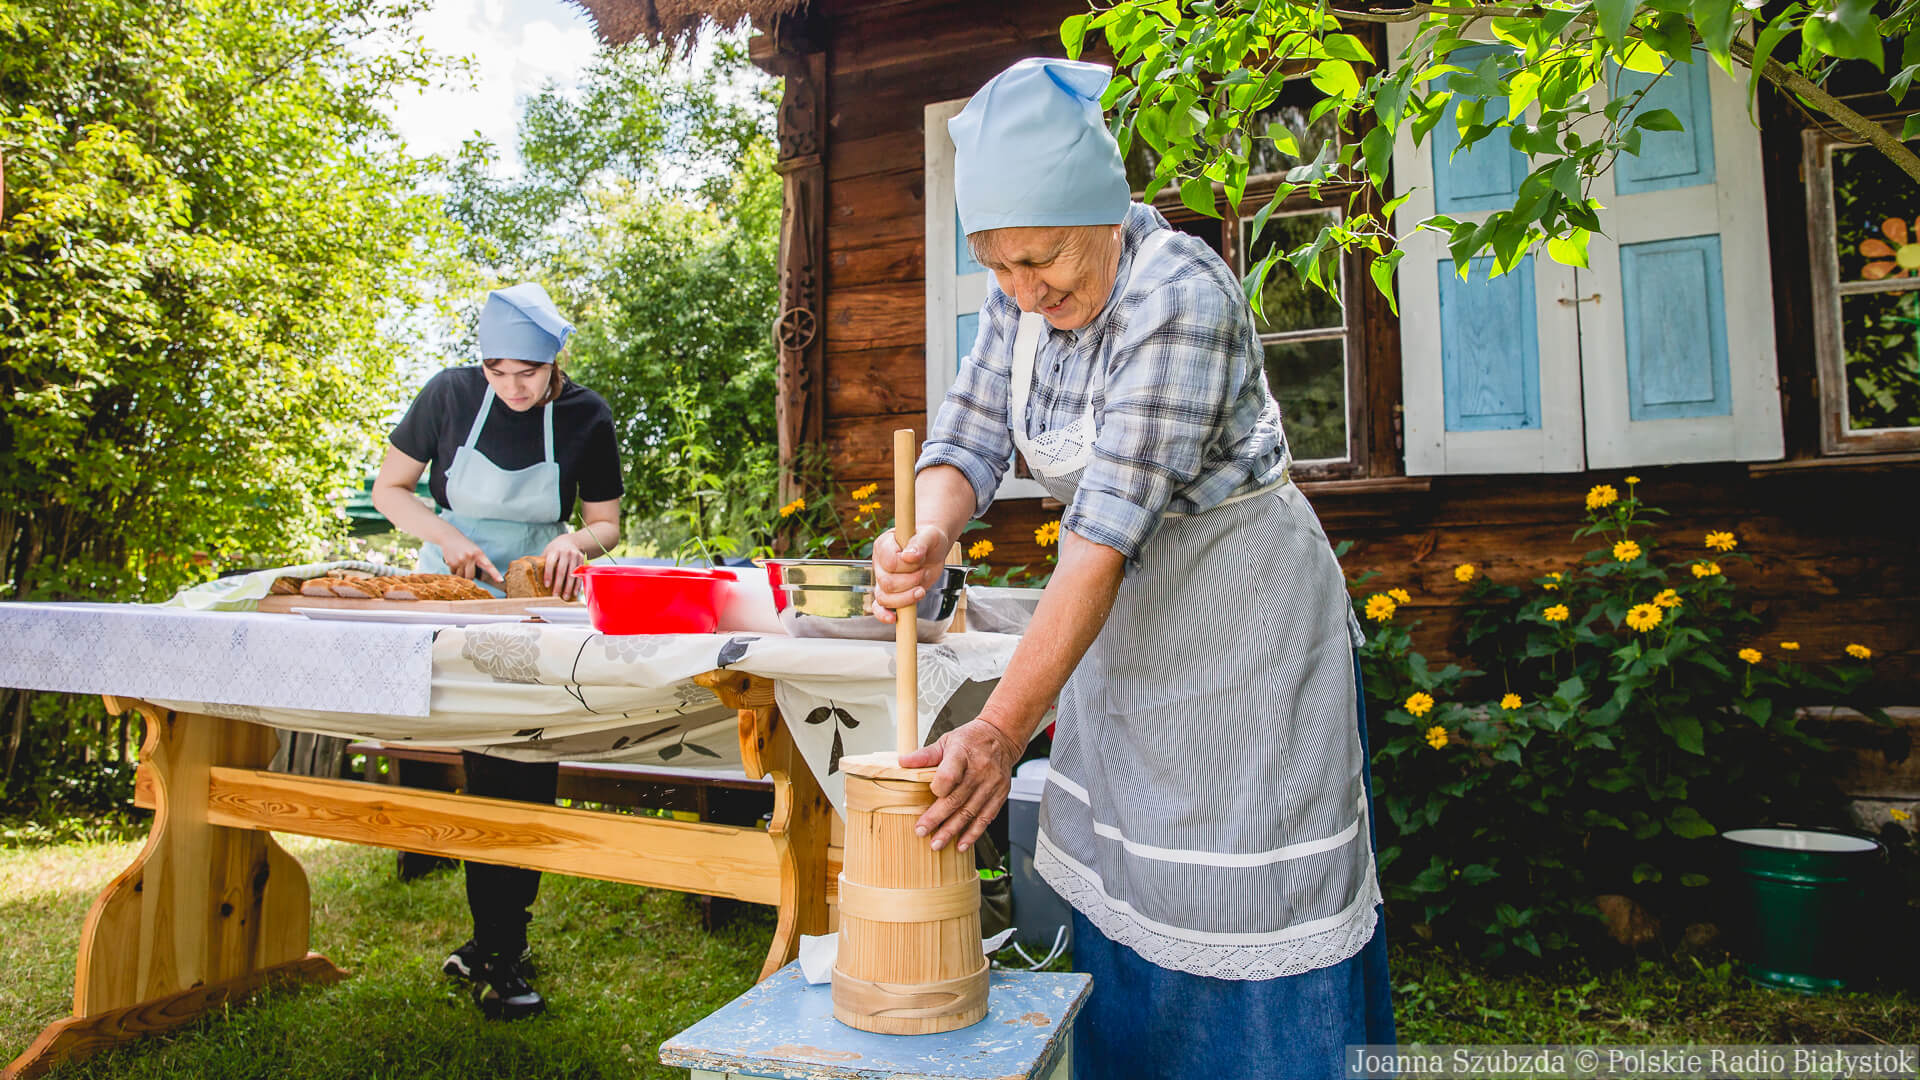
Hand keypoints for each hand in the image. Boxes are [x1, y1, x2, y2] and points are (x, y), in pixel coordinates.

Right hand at [439, 533, 501, 585]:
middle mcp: (470, 557)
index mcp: (479, 554)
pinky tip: (454, 562)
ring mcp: (460, 560)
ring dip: (461, 573)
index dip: (495, 574)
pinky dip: (454, 570)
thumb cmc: (465, 545)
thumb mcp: (475, 550)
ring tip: (460, 563)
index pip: (489, 566)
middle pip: (471, 577)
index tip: (500, 581)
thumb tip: (480, 578)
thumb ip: (479, 561)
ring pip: (462, 576)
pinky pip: (454, 573)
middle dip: (469, 577)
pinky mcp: (451, 562)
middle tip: (467, 570)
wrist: (450, 537)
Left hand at [541, 534, 585, 599]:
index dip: (548, 575)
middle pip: (562, 571)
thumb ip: (543, 563)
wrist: (570, 541)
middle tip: (555, 596)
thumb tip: (532, 578)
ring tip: (565, 597)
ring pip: (572, 574)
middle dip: (559, 584)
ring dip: (569, 587)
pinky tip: (575, 592)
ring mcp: (574, 556)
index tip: (547, 585)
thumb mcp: (548, 552)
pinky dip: (577, 584)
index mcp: (554, 551)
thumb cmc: (555, 550)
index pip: (550, 563)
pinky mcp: (581, 559)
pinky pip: (580, 574)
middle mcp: (565, 553)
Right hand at [871, 524, 949, 624]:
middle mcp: (879, 563)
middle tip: (923, 572)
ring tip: (920, 589)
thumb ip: (919, 543)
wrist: (932, 548)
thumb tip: (910, 556)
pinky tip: (893, 618)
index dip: (908, 566)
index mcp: (884, 545)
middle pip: (887, 583)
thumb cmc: (929, 539)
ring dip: (906, 597)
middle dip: (911, 582)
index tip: (919, 559)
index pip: (890, 562)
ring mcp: (882, 579)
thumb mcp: (929, 536)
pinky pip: (879, 607)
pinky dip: (884, 615)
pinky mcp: (889, 593)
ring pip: (884, 598)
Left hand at [900, 718, 1022, 851]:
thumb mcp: (946, 741)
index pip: (949, 775)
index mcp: (963, 753)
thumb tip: (903, 762)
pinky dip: (973, 833)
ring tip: (937, 844)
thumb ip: (925, 755)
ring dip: (952, 830)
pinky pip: (986, 817)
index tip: (929, 795)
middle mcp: (980, 770)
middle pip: (956, 799)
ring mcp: (991, 784)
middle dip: (937, 818)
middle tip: (921, 832)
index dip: (938, 788)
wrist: (1001, 737)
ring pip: (970, 812)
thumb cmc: (971, 740)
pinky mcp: (1000, 794)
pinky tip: (962, 844)